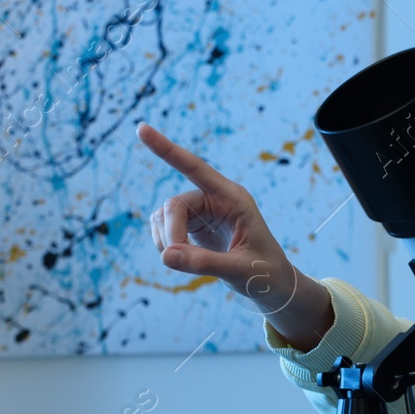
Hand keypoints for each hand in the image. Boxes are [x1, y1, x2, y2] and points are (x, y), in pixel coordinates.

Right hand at [137, 123, 332, 347]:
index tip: (141, 129)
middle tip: (172, 259)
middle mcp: (215, 199)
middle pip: (174, 204)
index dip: (167, 150)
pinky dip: (165, 244)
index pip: (195, 168)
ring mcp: (202, 212)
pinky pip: (164, 228)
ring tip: (184, 263)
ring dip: (165, 240)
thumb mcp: (239, 270)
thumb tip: (166, 256)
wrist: (273, 284)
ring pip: (164, 216)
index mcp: (233, 198)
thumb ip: (205, 263)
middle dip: (170, 232)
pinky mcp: (192, 227)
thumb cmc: (265, 273)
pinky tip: (181, 259)